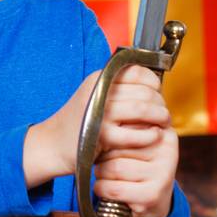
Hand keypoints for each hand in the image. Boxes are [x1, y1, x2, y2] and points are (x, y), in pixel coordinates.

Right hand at [24, 64, 178, 216]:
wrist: (52, 144)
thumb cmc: (79, 122)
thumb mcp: (94, 96)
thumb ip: (118, 89)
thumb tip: (152, 87)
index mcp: (98, 79)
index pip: (136, 71)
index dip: (153, 82)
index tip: (157, 93)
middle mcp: (98, 91)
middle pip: (143, 91)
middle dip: (160, 102)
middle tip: (163, 112)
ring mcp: (99, 113)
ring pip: (142, 109)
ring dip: (159, 117)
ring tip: (163, 122)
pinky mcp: (101, 136)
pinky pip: (135, 134)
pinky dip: (149, 135)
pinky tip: (153, 136)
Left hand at [91, 64, 178, 216]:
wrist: (147, 201)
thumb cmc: (133, 162)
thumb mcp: (134, 136)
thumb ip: (128, 110)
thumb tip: (114, 76)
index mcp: (164, 131)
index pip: (135, 118)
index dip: (114, 127)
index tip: (106, 133)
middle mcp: (168, 149)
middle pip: (121, 139)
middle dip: (104, 147)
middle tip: (100, 153)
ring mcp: (163, 173)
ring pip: (112, 165)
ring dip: (100, 170)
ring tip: (103, 171)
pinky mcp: (152, 195)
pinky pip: (112, 187)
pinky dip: (101, 188)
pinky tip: (103, 186)